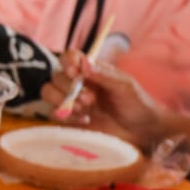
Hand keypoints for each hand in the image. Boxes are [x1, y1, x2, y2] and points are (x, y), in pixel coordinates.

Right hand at [40, 49, 167, 146]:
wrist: (142, 131)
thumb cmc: (136, 103)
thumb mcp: (125, 86)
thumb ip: (104, 75)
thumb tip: (84, 64)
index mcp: (90, 71)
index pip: (69, 57)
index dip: (67, 62)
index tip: (74, 73)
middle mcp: (78, 83)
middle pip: (55, 76)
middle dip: (68, 87)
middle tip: (89, 99)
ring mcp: (72, 101)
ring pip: (48, 92)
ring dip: (62, 100)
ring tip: (83, 109)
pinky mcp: (69, 119)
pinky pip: (53, 113)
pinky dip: (66, 116)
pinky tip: (85, 120)